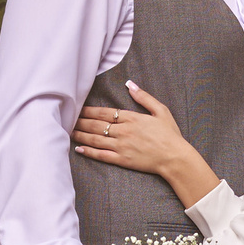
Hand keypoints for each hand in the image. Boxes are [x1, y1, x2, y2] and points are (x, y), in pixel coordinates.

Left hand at [72, 82, 192, 178]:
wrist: (175, 157)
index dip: (89, 111)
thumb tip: (130, 84)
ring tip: (69, 132)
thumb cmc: (170, 134)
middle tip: (68, 119)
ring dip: (81, 135)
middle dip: (81, 122)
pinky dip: (89, 152)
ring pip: (96, 139)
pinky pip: (101, 155)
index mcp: (131, 118)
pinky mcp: (122, 160)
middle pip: (96, 125)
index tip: (78, 109)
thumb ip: (144, 97)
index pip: (105, 112)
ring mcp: (121, 146)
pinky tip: (79, 149)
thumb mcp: (161, 110)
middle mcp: (123, 131)